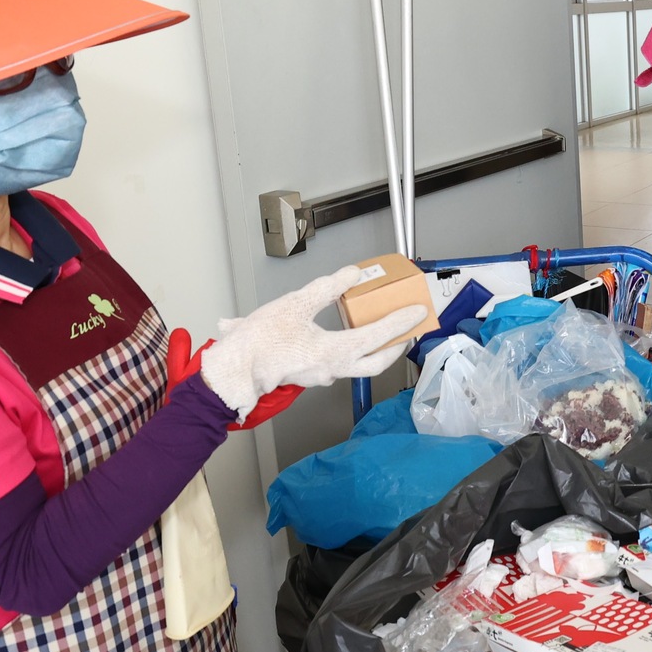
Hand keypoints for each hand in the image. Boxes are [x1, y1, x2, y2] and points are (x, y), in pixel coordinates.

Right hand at [200, 265, 427, 414]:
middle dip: (395, 346)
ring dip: (374, 350)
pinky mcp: (309, 376)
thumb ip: (329, 287)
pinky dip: (351, 352)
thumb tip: (352, 275)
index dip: (401, 322)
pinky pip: (340, 365)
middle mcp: (333, 369)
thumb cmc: (259, 340)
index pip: (379, 335)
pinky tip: (344, 339)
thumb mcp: (296, 303)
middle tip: (407, 330)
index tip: (418, 312)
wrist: (233, 369)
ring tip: (381, 332)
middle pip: (377, 362)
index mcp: (335, 351)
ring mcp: (321, 376)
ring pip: (359, 366)